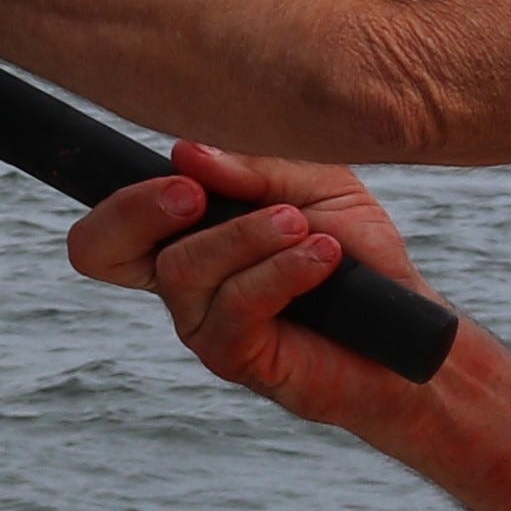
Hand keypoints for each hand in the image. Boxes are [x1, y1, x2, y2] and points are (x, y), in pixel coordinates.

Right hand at [67, 141, 438, 431]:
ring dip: (247, 237)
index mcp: (189, 236)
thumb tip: (186, 152)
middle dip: (140, 207)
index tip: (183, 174)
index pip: (109, 227)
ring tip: (306, 228)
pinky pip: (236, 306)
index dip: (116, 199)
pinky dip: (282, 271)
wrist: (409, 330)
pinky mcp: (236, 358)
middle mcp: (183, 284)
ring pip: (183, 269)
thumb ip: (254, 169)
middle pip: (101, 249)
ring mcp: (204, 324)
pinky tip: (323, 257)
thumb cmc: (358, 258)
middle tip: (197, 192)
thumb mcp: (314, 186)